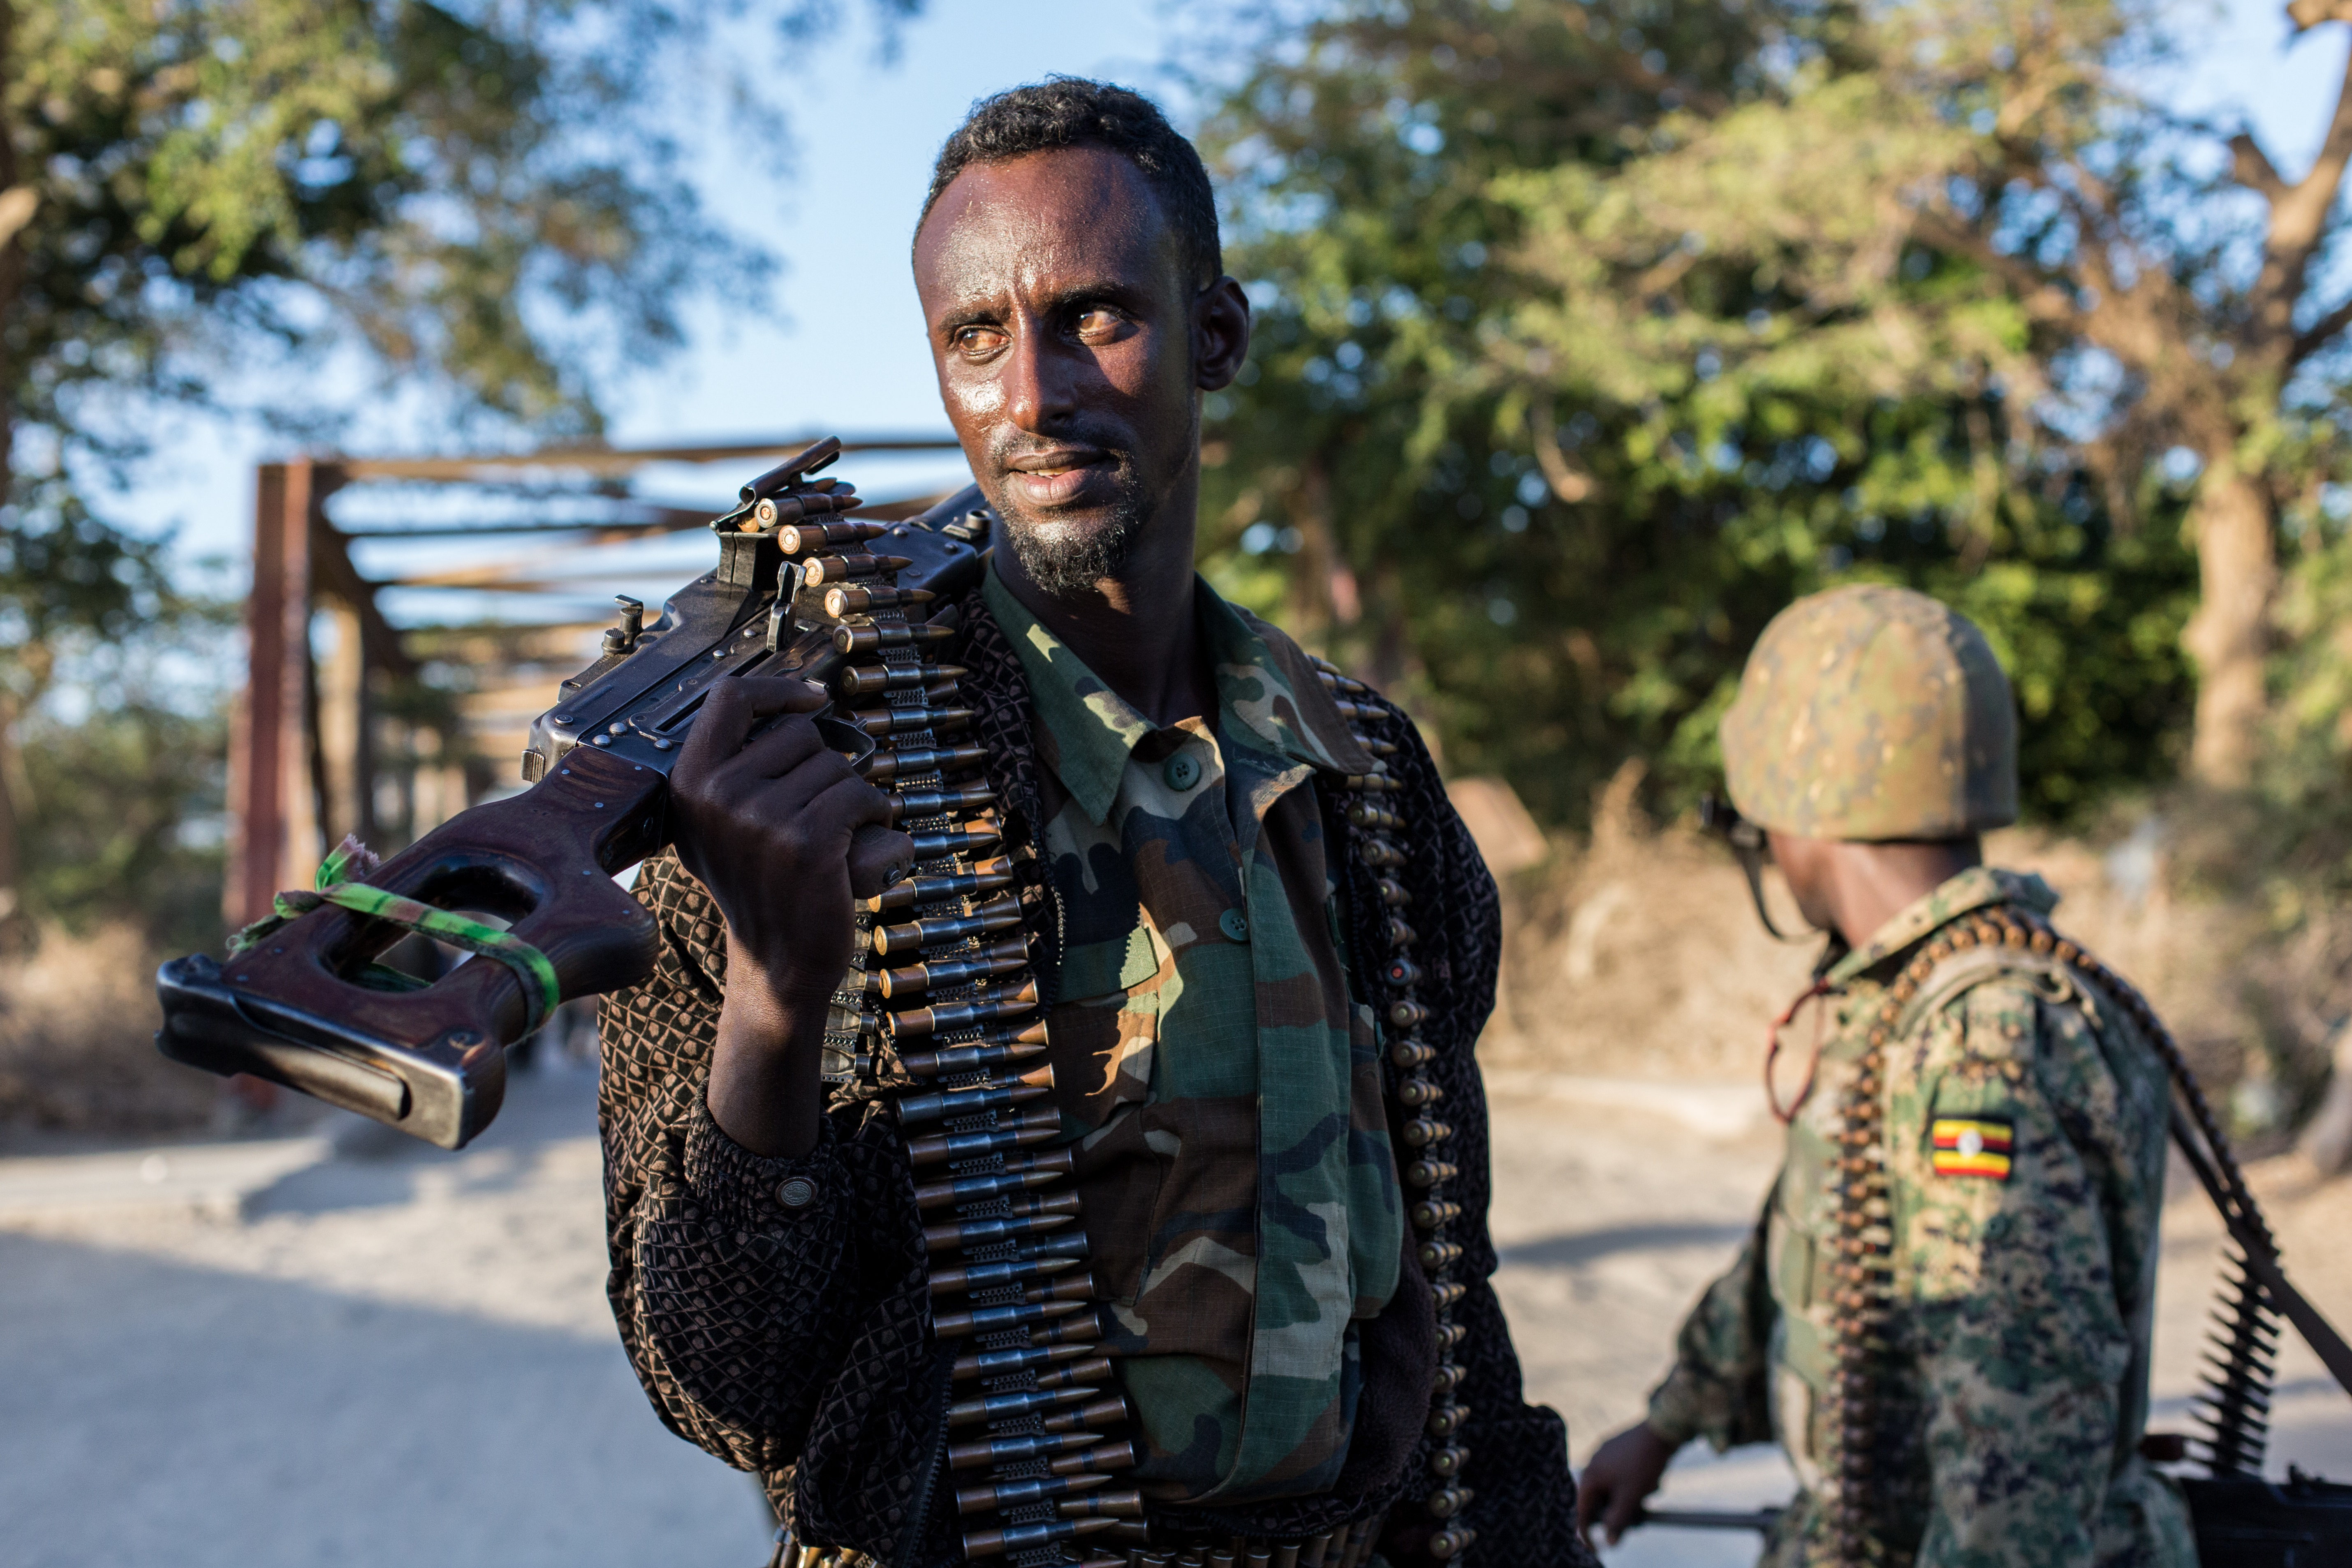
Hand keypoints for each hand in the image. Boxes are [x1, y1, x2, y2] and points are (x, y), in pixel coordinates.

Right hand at [666, 676, 913, 1156]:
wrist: (778, 963)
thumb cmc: (763, 883)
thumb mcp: (723, 821)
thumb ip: (738, 763)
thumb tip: (795, 703)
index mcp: (689, 782)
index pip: (731, 695)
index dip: (780, 690)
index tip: (815, 701)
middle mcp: (717, 795)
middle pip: (801, 733)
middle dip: (825, 768)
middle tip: (815, 818)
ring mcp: (760, 819)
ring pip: (839, 766)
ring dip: (853, 798)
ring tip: (834, 842)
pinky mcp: (807, 842)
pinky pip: (863, 796)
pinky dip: (877, 819)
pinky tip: (860, 851)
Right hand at [1576, 1422, 1676, 1546]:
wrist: (1662, 1430)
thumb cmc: (1643, 1463)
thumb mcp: (1630, 1497)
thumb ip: (1618, 1521)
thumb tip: (1610, 1541)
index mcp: (1591, 1475)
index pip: (1583, 1511)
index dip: (1588, 1532)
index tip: (1596, 1547)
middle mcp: (1594, 1464)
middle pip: (1602, 1501)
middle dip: (1620, 1512)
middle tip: (1637, 1517)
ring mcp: (1607, 1456)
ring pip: (1616, 1490)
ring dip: (1631, 1498)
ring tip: (1649, 1491)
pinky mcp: (1621, 1451)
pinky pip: (1624, 1477)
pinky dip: (1636, 1485)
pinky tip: (1651, 1481)